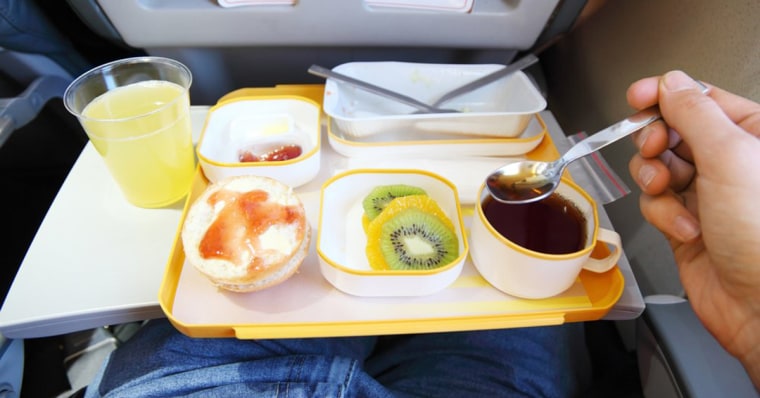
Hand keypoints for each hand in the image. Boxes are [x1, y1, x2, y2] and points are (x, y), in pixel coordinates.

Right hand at [627, 70, 759, 386]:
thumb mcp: (730, 156)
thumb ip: (693, 113)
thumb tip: (670, 84)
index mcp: (752, 135)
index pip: (700, 99)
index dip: (665, 95)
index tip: (637, 97)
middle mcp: (730, 162)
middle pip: (671, 131)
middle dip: (655, 141)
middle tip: (654, 147)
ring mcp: (707, 193)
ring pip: (657, 167)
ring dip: (655, 179)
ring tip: (668, 191)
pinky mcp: (685, 221)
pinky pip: (655, 203)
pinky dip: (662, 213)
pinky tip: (684, 227)